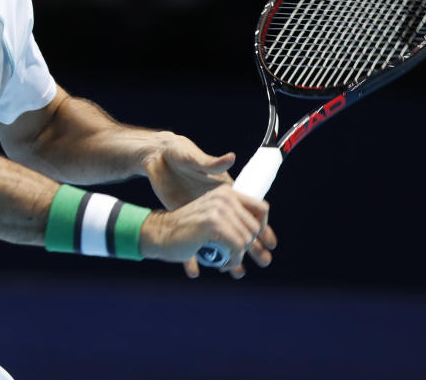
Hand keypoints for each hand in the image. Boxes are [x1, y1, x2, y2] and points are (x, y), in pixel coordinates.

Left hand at [143, 133, 275, 277]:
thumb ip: (211, 163)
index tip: (269, 240)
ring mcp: (203, 212)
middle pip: (240, 228)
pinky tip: (196, 270)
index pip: (250, 210)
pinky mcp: (186, 217)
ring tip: (237, 273)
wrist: (156, 158)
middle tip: (264, 261)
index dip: (262, 225)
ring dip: (230, 255)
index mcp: (224, 189)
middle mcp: (217, 204)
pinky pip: (194, 240)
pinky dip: (195, 256)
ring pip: (221, 238)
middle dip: (253, 245)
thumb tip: (230, 158)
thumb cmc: (178, 153)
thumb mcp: (193, 158)